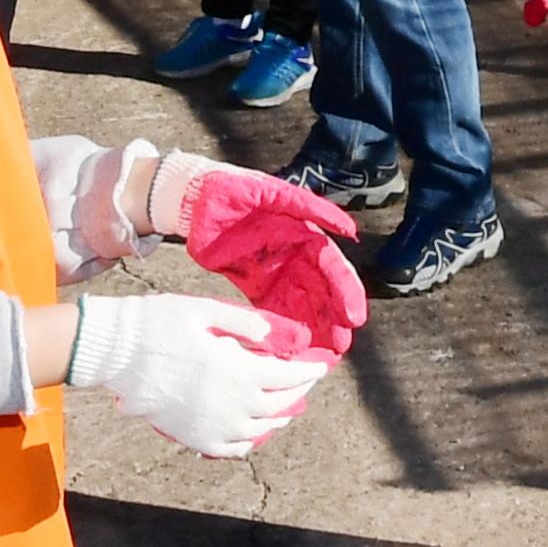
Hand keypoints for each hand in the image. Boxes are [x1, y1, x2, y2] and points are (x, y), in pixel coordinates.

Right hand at [66, 295, 329, 458]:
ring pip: (258, 431)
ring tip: (286, 408)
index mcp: (237, 370)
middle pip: (278, 405)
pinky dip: (248, 441)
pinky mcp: (194, 438)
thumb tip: (273, 333)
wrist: (116, 353)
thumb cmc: (158, 324)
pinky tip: (252, 432)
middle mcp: (231, 404)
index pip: (286, 376)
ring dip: (277, 418)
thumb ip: (243, 323)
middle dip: (297, 392)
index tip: (321, 366)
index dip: (307, 372)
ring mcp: (212, 426)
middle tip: (306, 382)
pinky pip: (230, 448)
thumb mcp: (204, 310)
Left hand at [151, 154, 367, 357]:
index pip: (332, 268)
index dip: (346, 294)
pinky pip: (274, 312)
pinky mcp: (255, 286)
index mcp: (305, 234)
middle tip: (340, 348)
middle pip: (320, 293)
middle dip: (332, 321)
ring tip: (322, 358)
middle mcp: (295, 257)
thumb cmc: (235, 188)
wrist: (193, 199)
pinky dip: (283, 331)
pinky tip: (290, 351)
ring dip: (313, 331)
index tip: (354, 319)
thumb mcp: (274, 194)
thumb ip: (311, 209)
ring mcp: (276, 273)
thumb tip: (350, 230)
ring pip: (301, 307)